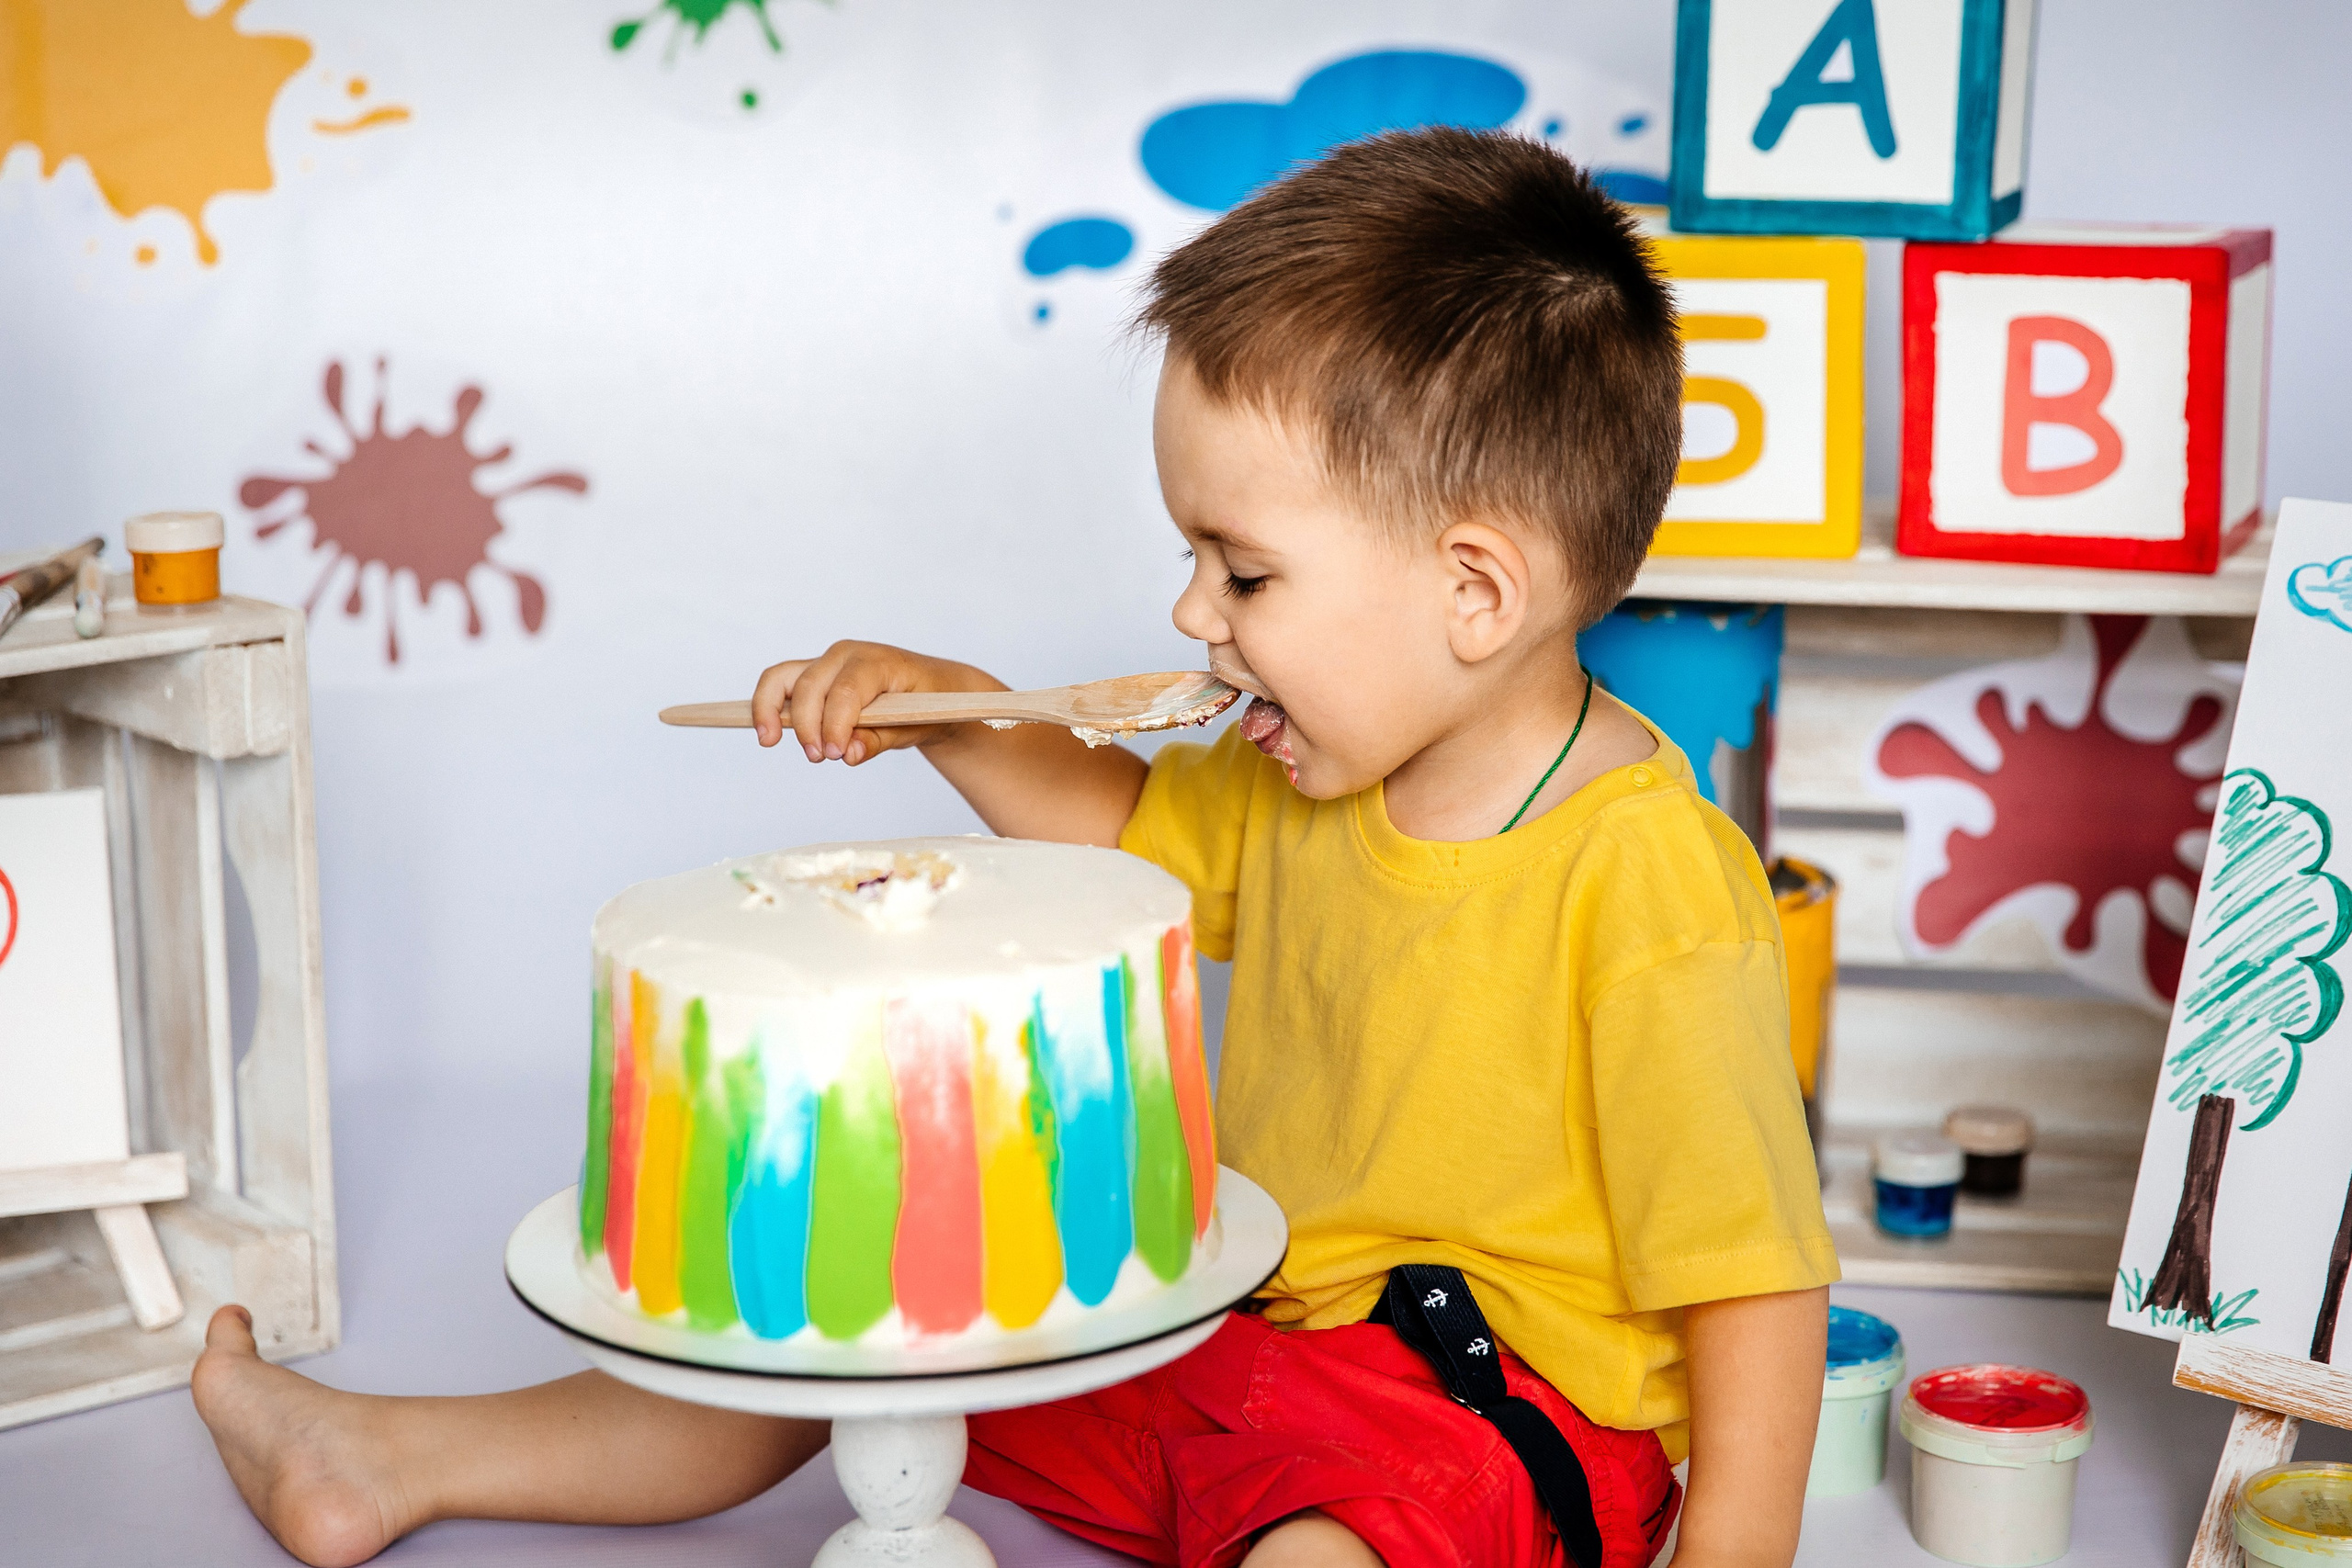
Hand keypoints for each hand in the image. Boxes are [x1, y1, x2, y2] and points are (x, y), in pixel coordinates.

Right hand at [751, 642, 1002, 765]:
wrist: (933, 690)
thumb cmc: (926, 706)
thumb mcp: (914, 727)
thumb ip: (879, 740)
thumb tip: (849, 754)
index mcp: (877, 662)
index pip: (846, 691)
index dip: (836, 724)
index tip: (835, 754)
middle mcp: (846, 655)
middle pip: (810, 686)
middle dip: (808, 725)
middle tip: (819, 758)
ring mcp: (826, 662)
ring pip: (782, 677)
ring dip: (771, 710)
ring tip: (770, 741)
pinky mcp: (814, 675)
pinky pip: (781, 684)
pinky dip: (769, 705)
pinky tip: (767, 731)